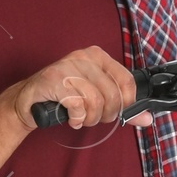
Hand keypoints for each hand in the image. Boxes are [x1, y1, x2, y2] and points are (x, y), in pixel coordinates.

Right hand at [9, 46, 145, 130]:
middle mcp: (84, 58)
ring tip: (81, 118)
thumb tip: (147, 118)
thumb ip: (123, 107)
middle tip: (93, 117)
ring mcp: (68, 67)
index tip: (116, 111)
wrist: (30, 99)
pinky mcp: (53, 80)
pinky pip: (77, 106)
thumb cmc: (65, 95)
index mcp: (98, 57)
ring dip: (90, 119)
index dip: (126, 104)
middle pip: (112, 95)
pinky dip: (77, 119)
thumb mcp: (96, 96)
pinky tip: (71, 118)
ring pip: (95, 102)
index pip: (127, 82)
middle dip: (106, 115)